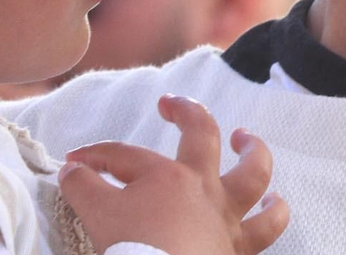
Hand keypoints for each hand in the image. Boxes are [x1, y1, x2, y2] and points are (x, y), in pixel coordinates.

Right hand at [59, 94, 289, 254]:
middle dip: (185, 113)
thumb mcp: (96, 216)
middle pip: (200, 135)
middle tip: (170, 104)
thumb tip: (71, 169)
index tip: (73, 164)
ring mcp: (225, 215)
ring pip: (253, 172)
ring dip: (253, 151)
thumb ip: (82, 188)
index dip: (95, 157)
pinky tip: (273, 203)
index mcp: (164, 177)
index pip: (123, 156)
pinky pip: (268, 226)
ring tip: (245, 139)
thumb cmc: (132, 250)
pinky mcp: (239, 247)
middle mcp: (201, 187)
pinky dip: (273, 212)